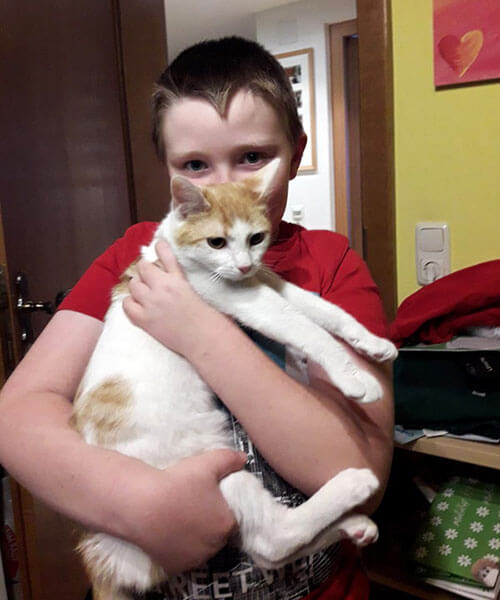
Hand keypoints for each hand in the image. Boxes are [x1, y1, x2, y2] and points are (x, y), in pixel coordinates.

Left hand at [123, 240, 217, 355]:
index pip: (164, 254)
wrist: (203, 338)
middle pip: (143, 268)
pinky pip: (127, 304)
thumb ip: (180, 277)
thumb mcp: (194, 290)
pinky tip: (139, 305)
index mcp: (177, 279)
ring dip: (138, 286)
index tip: (158, 245)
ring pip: (133, 284)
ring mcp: (151, 303)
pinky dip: (131, 302)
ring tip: (146, 294)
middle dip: (146, 271)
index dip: (159, 248)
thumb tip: (167, 269)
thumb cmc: (205, 316)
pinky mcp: (144, 319)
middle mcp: (162, 287)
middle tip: (151, 279)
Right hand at [125, 449, 246, 573]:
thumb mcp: (207, 462)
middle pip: (217, 535)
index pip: (231, 519)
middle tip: (193, 508)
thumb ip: (229, 459)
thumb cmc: (178, 482)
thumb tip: (243, 458)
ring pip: (200, 548)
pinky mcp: (174, 567)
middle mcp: (214, 546)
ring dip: (195, 538)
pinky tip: (169, 534)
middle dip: (209, 524)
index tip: (208, 500)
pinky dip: (178, 549)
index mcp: (226, 524)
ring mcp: (194, 559)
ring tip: (179, 520)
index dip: (221, 510)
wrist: (142, 504)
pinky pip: (181, 558)